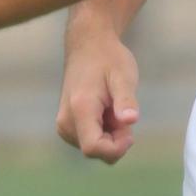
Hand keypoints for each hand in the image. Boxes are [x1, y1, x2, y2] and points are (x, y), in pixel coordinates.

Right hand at [56, 27, 140, 164]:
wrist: (87, 45)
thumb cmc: (108, 59)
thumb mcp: (123, 76)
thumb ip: (126, 100)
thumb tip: (131, 120)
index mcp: (80, 109)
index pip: (94, 148)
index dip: (117, 147)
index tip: (129, 129)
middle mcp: (66, 121)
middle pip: (95, 151)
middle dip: (115, 139)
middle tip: (121, 110)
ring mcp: (64, 125)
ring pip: (94, 147)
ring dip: (110, 134)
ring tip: (111, 106)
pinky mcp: (66, 126)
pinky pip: (90, 141)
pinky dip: (103, 131)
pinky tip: (105, 110)